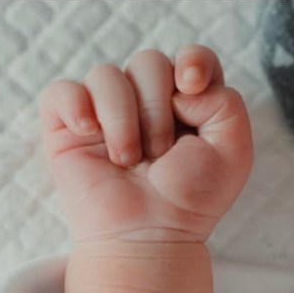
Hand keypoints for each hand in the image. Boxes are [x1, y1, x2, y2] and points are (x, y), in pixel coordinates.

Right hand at [41, 45, 252, 243]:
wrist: (148, 236)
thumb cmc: (189, 200)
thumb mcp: (233, 150)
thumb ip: (226, 101)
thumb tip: (179, 86)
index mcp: (185, 102)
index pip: (189, 56)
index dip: (192, 61)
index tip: (191, 88)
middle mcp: (143, 101)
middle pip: (147, 61)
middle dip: (156, 107)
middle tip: (158, 154)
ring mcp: (102, 113)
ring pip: (105, 75)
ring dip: (121, 118)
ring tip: (127, 160)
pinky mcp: (65, 129)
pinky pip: (60, 91)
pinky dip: (75, 106)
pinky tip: (88, 133)